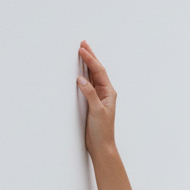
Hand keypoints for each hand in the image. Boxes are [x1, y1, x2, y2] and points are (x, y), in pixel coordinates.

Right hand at [77, 40, 116, 154]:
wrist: (101, 145)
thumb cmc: (102, 130)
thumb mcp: (97, 110)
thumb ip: (90, 94)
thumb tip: (81, 79)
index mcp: (109, 92)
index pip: (99, 71)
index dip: (90, 59)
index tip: (82, 49)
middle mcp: (105, 93)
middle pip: (97, 70)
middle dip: (90, 57)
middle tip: (83, 44)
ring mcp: (98, 97)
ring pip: (92, 76)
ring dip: (87, 64)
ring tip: (82, 52)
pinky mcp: (92, 102)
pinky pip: (88, 84)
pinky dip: (84, 75)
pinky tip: (80, 71)